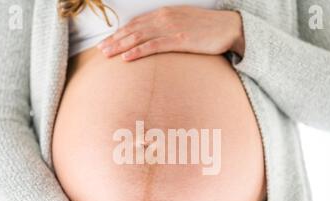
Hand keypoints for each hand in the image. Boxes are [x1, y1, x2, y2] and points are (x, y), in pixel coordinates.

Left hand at [97, 6, 244, 60]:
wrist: (229, 27)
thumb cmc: (207, 28)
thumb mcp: (184, 23)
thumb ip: (168, 28)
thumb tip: (155, 38)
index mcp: (164, 13)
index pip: (136, 23)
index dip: (119, 32)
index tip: (107, 40)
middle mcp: (164, 18)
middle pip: (133, 29)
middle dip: (115, 39)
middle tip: (100, 49)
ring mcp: (171, 28)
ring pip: (139, 37)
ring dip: (120, 46)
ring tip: (106, 54)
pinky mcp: (179, 40)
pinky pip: (153, 46)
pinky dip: (138, 51)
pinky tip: (126, 58)